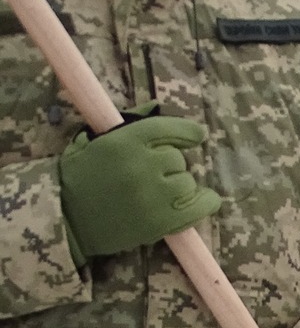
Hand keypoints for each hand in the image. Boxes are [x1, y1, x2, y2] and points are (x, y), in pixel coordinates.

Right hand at [58, 112, 221, 258]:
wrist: (67, 220)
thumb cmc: (80, 177)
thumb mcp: (94, 141)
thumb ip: (128, 124)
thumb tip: (156, 106)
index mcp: (124, 141)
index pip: (169, 128)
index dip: (186, 132)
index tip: (195, 136)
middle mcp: (141, 165)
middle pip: (177, 159)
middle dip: (170, 165)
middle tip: (152, 175)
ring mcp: (153, 194)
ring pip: (187, 182)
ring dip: (179, 186)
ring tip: (159, 193)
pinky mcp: (161, 221)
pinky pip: (201, 206)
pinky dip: (205, 203)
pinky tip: (201, 201)